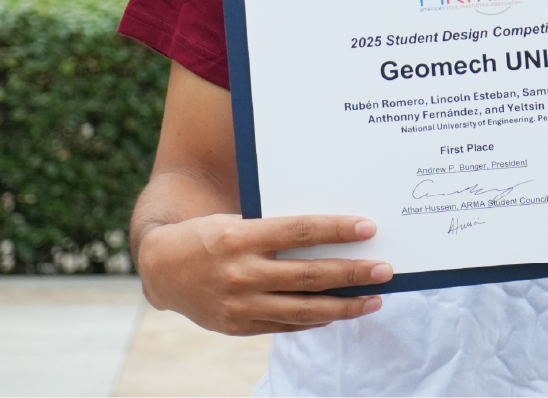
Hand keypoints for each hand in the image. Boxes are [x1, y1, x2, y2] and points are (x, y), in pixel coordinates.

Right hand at [137, 213, 390, 335]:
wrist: (162, 268)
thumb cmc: (208, 234)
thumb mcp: (236, 221)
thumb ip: (275, 230)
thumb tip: (329, 233)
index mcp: (240, 237)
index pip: (300, 231)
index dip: (337, 230)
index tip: (369, 228)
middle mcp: (241, 273)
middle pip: (310, 274)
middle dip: (352, 272)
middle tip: (385, 270)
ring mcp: (240, 304)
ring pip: (304, 308)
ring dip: (344, 305)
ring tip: (374, 300)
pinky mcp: (239, 326)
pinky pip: (286, 325)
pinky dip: (315, 319)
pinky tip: (339, 313)